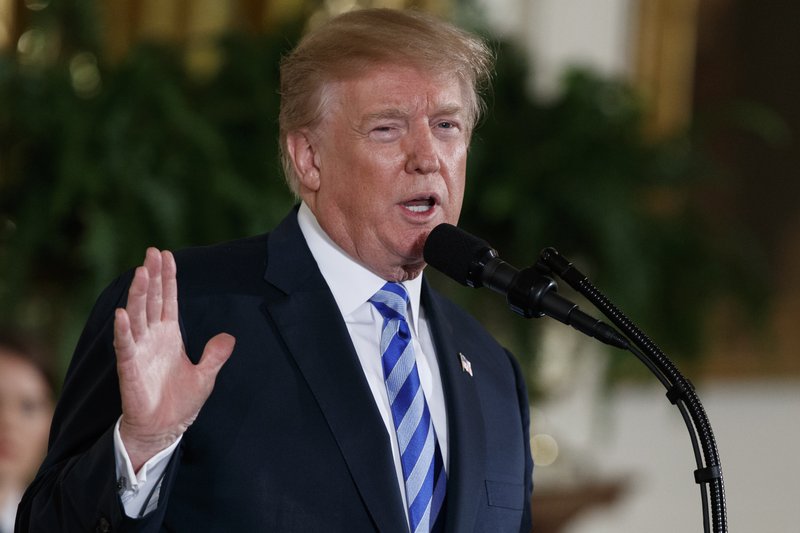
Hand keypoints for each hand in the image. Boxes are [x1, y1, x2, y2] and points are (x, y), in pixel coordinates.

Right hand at [113, 248, 234, 471]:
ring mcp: (140, 351)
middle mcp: (152, 338)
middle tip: (151, 252)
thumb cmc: (181, 403)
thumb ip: (215, 355)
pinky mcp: (130, 368)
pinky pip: (125, 346)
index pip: (167, 300)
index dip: (167, 279)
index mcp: (170, 336)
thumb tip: (229, 337)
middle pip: (150, 301)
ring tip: (140, 272)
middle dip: (151, 276)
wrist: (163, 429)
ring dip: (138, 295)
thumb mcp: (206, 376)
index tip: (166, 255)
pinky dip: (122, 330)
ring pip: (137, 316)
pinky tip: (122, 314)